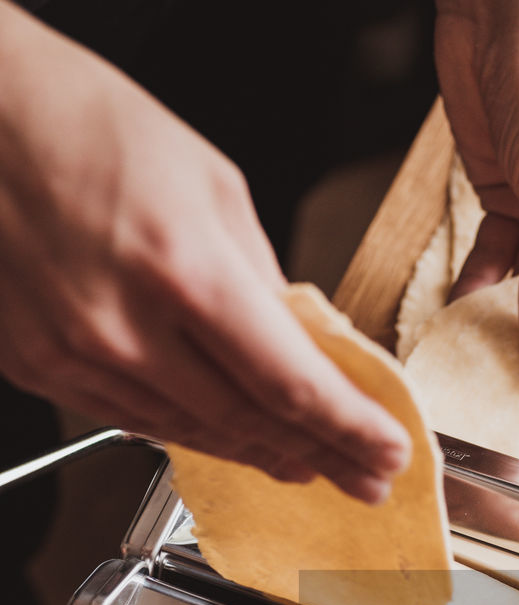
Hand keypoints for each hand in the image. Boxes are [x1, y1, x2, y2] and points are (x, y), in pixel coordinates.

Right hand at [0, 3, 410, 502]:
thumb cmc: (82, 121)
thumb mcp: (208, 181)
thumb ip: (260, 274)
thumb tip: (299, 338)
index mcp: (184, 269)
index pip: (292, 384)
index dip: (350, 430)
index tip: (387, 451)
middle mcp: (127, 327)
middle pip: (250, 424)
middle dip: (322, 458)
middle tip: (364, 478)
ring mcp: (77, 356)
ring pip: (193, 434)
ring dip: (260, 456)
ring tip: (308, 467)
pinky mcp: (40, 367)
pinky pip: (134, 420)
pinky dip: (191, 434)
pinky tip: (227, 441)